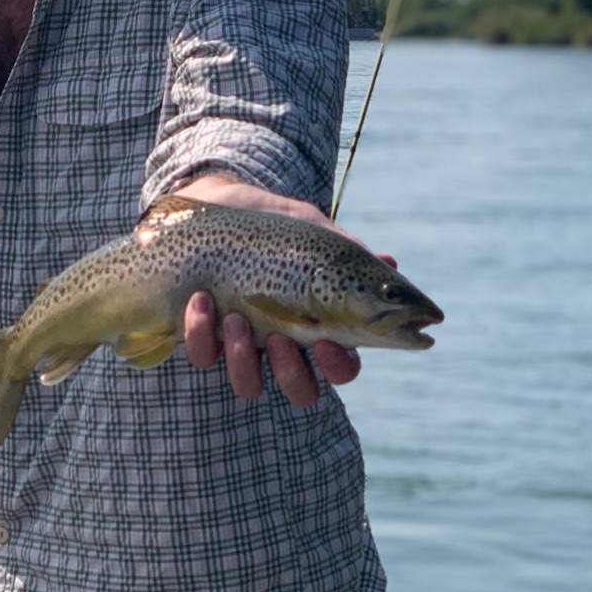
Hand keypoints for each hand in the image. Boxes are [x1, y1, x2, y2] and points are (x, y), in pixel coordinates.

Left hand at [175, 174, 395, 407]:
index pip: (342, 365)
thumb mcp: (310, 228)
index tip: (327, 342)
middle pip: (301, 390)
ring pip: (249, 384)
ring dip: (243, 359)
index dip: (339, 366)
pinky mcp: (203, 336)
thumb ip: (345, 252)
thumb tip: (390, 264)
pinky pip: (204, 356)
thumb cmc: (273, 222)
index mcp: (318, 323)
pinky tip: (201, 299)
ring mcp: (242, 344)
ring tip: (235, 317)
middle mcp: (283, 343)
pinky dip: (201, 333)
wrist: (215, 202)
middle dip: (291, 374)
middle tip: (280, 340)